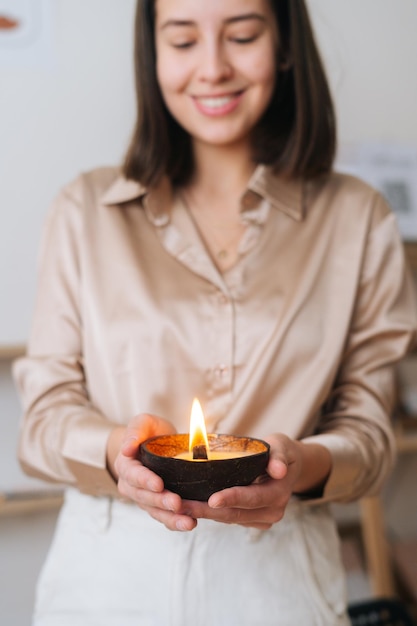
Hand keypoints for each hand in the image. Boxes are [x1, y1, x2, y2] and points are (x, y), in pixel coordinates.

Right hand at [113, 414, 197, 531]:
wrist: (154, 442)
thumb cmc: (149, 431)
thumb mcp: (143, 423)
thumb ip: (135, 431)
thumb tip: (126, 448)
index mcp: (126, 466)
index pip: (133, 475)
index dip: (145, 480)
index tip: (159, 484)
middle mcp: (131, 486)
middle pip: (144, 497)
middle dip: (161, 501)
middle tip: (177, 503)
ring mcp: (144, 498)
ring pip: (155, 511)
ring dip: (171, 518)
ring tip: (188, 522)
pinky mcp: (157, 506)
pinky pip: (165, 517)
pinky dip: (176, 522)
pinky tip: (190, 523)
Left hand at [180, 434, 331, 529]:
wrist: (288, 466)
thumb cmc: (281, 451)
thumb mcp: (282, 446)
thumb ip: (279, 457)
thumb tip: (279, 470)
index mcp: (278, 493)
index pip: (252, 497)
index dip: (232, 498)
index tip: (212, 500)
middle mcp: (271, 511)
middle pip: (235, 513)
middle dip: (206, 511)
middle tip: (181, 505)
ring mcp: (261, 519)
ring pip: (228, 518)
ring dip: (203, 513)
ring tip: (178, 507)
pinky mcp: (251, 520)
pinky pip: (228, 518)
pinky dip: (209, 513)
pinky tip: (189, 506)